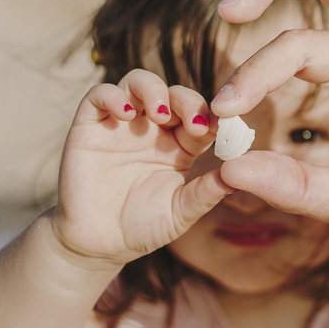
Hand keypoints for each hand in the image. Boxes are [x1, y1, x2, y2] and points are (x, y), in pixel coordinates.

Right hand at [51, 70, 233, 265]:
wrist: (98, 245)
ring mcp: (121, 123)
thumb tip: (239, 175)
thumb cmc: (143, 226)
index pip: (201, 115)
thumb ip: (206, 192)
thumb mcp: (181, 211)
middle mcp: (153, 128)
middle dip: (189, 101)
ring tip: (160, 114)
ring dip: (153, 89)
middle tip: (195, 123)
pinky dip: (113, 96)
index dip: (214, 116)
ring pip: (138, 82)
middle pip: (174, 93)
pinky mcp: (89, 126)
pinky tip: (127, 114)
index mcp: (181, 144)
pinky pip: (99, 95)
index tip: (224, 127)